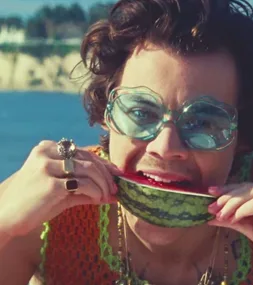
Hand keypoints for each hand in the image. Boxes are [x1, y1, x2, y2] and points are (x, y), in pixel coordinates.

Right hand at [0, 140, 119, 237]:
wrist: (5, 217)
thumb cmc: (34, 202)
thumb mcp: (61, 190)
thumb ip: (86, 188)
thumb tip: (113, 194)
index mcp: (48, 148)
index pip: (84, 152)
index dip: (104, 164)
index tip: (117, 174)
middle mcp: (48, 152)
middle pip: (89, 159)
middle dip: (106, 175)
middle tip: (115, 189)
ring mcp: (48, 167)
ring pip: (89, 170)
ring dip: (103, 184)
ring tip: (108, 196)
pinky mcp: (50, 184)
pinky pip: (83, 184)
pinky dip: (95, 191)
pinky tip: (99, 199)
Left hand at [207, 182, 252, 267]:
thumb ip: (236, 221)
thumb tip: (212, 217)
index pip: (249, 186)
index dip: (229, 189)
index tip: (210, 192)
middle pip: (249, 187)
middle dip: (227, 196)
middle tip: (211, 206)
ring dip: (233, 203)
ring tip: (220, 214)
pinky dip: (245, 210)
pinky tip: (235, 218)